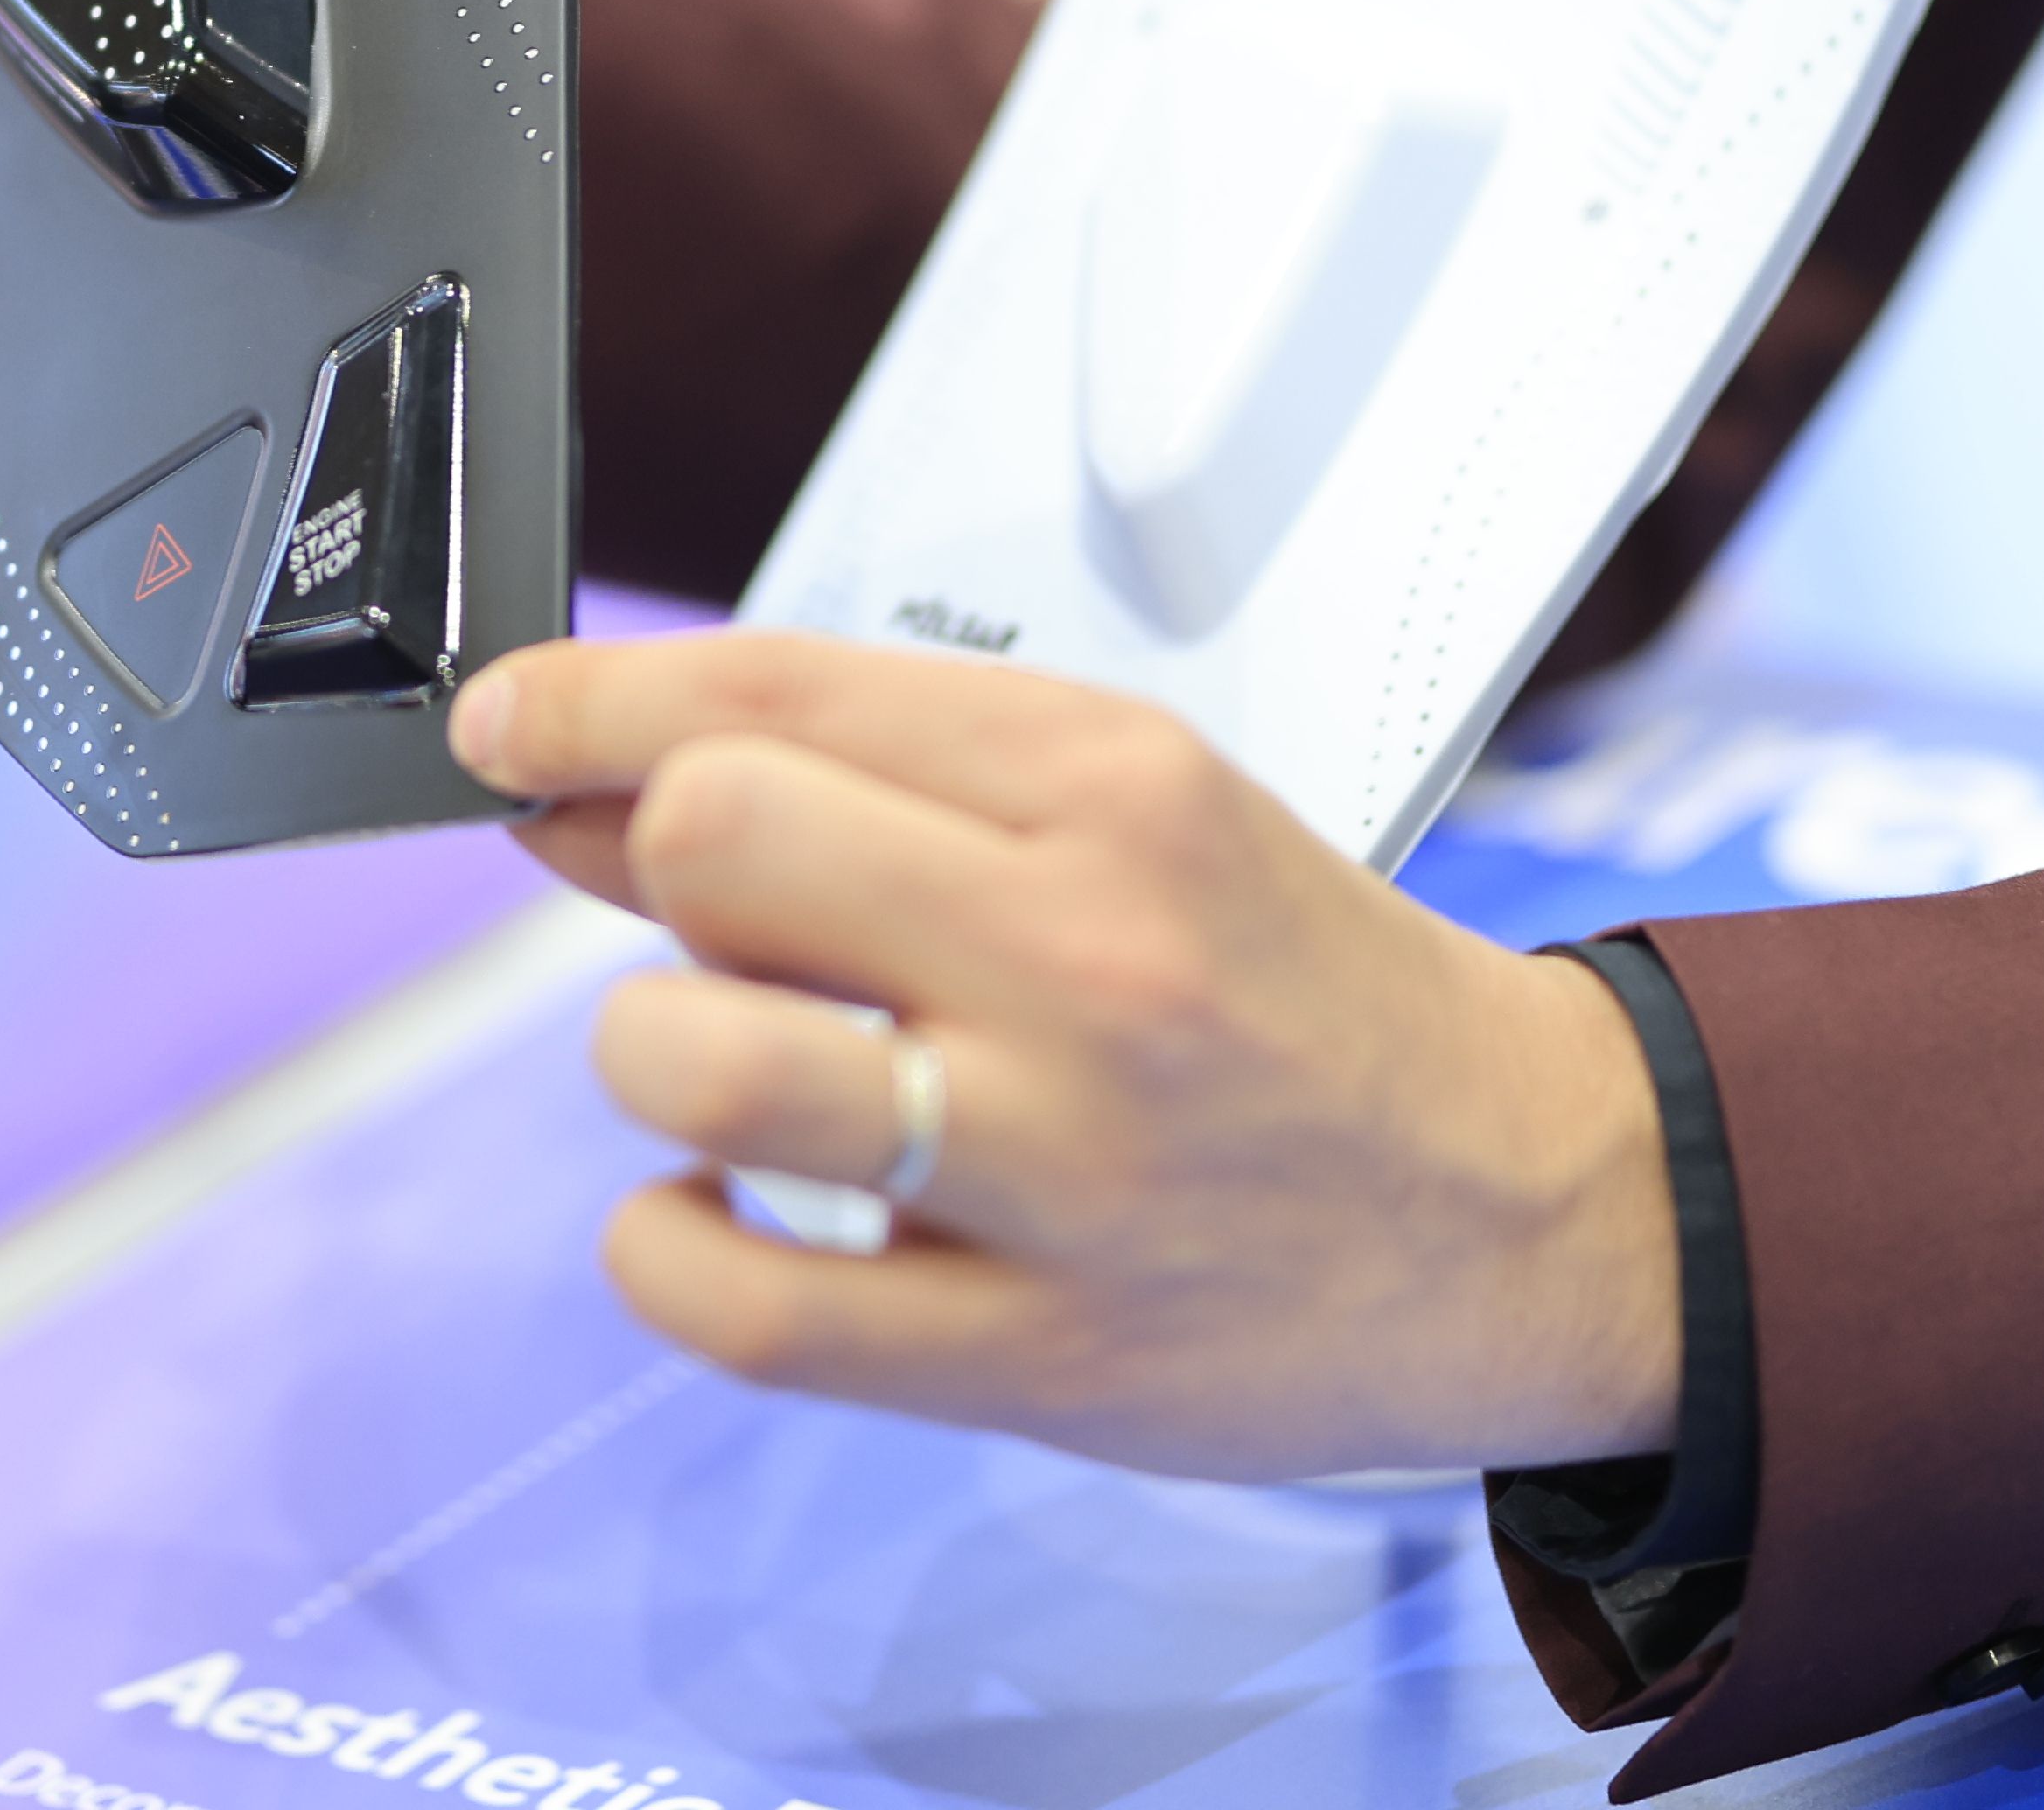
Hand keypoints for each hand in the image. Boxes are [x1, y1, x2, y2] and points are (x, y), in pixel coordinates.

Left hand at [447, 630, 1680, 1480]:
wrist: (1540, 1206)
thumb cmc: (1303, 996)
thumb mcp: (1130, 810)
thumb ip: (868, 778)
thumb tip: (582, 774)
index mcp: (1106, 785)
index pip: (763, 691)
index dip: (581, 703)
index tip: (503, 726)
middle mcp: (1082, 956)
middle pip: (711, 841)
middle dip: (655, 870)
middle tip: (720, 926)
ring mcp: (1059, 1162)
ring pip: (703, 1058)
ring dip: (658, 1056)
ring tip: (737, 1077)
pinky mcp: (1036, 1352)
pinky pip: (740, 1301)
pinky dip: (670, 1245)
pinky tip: (724, 1209)